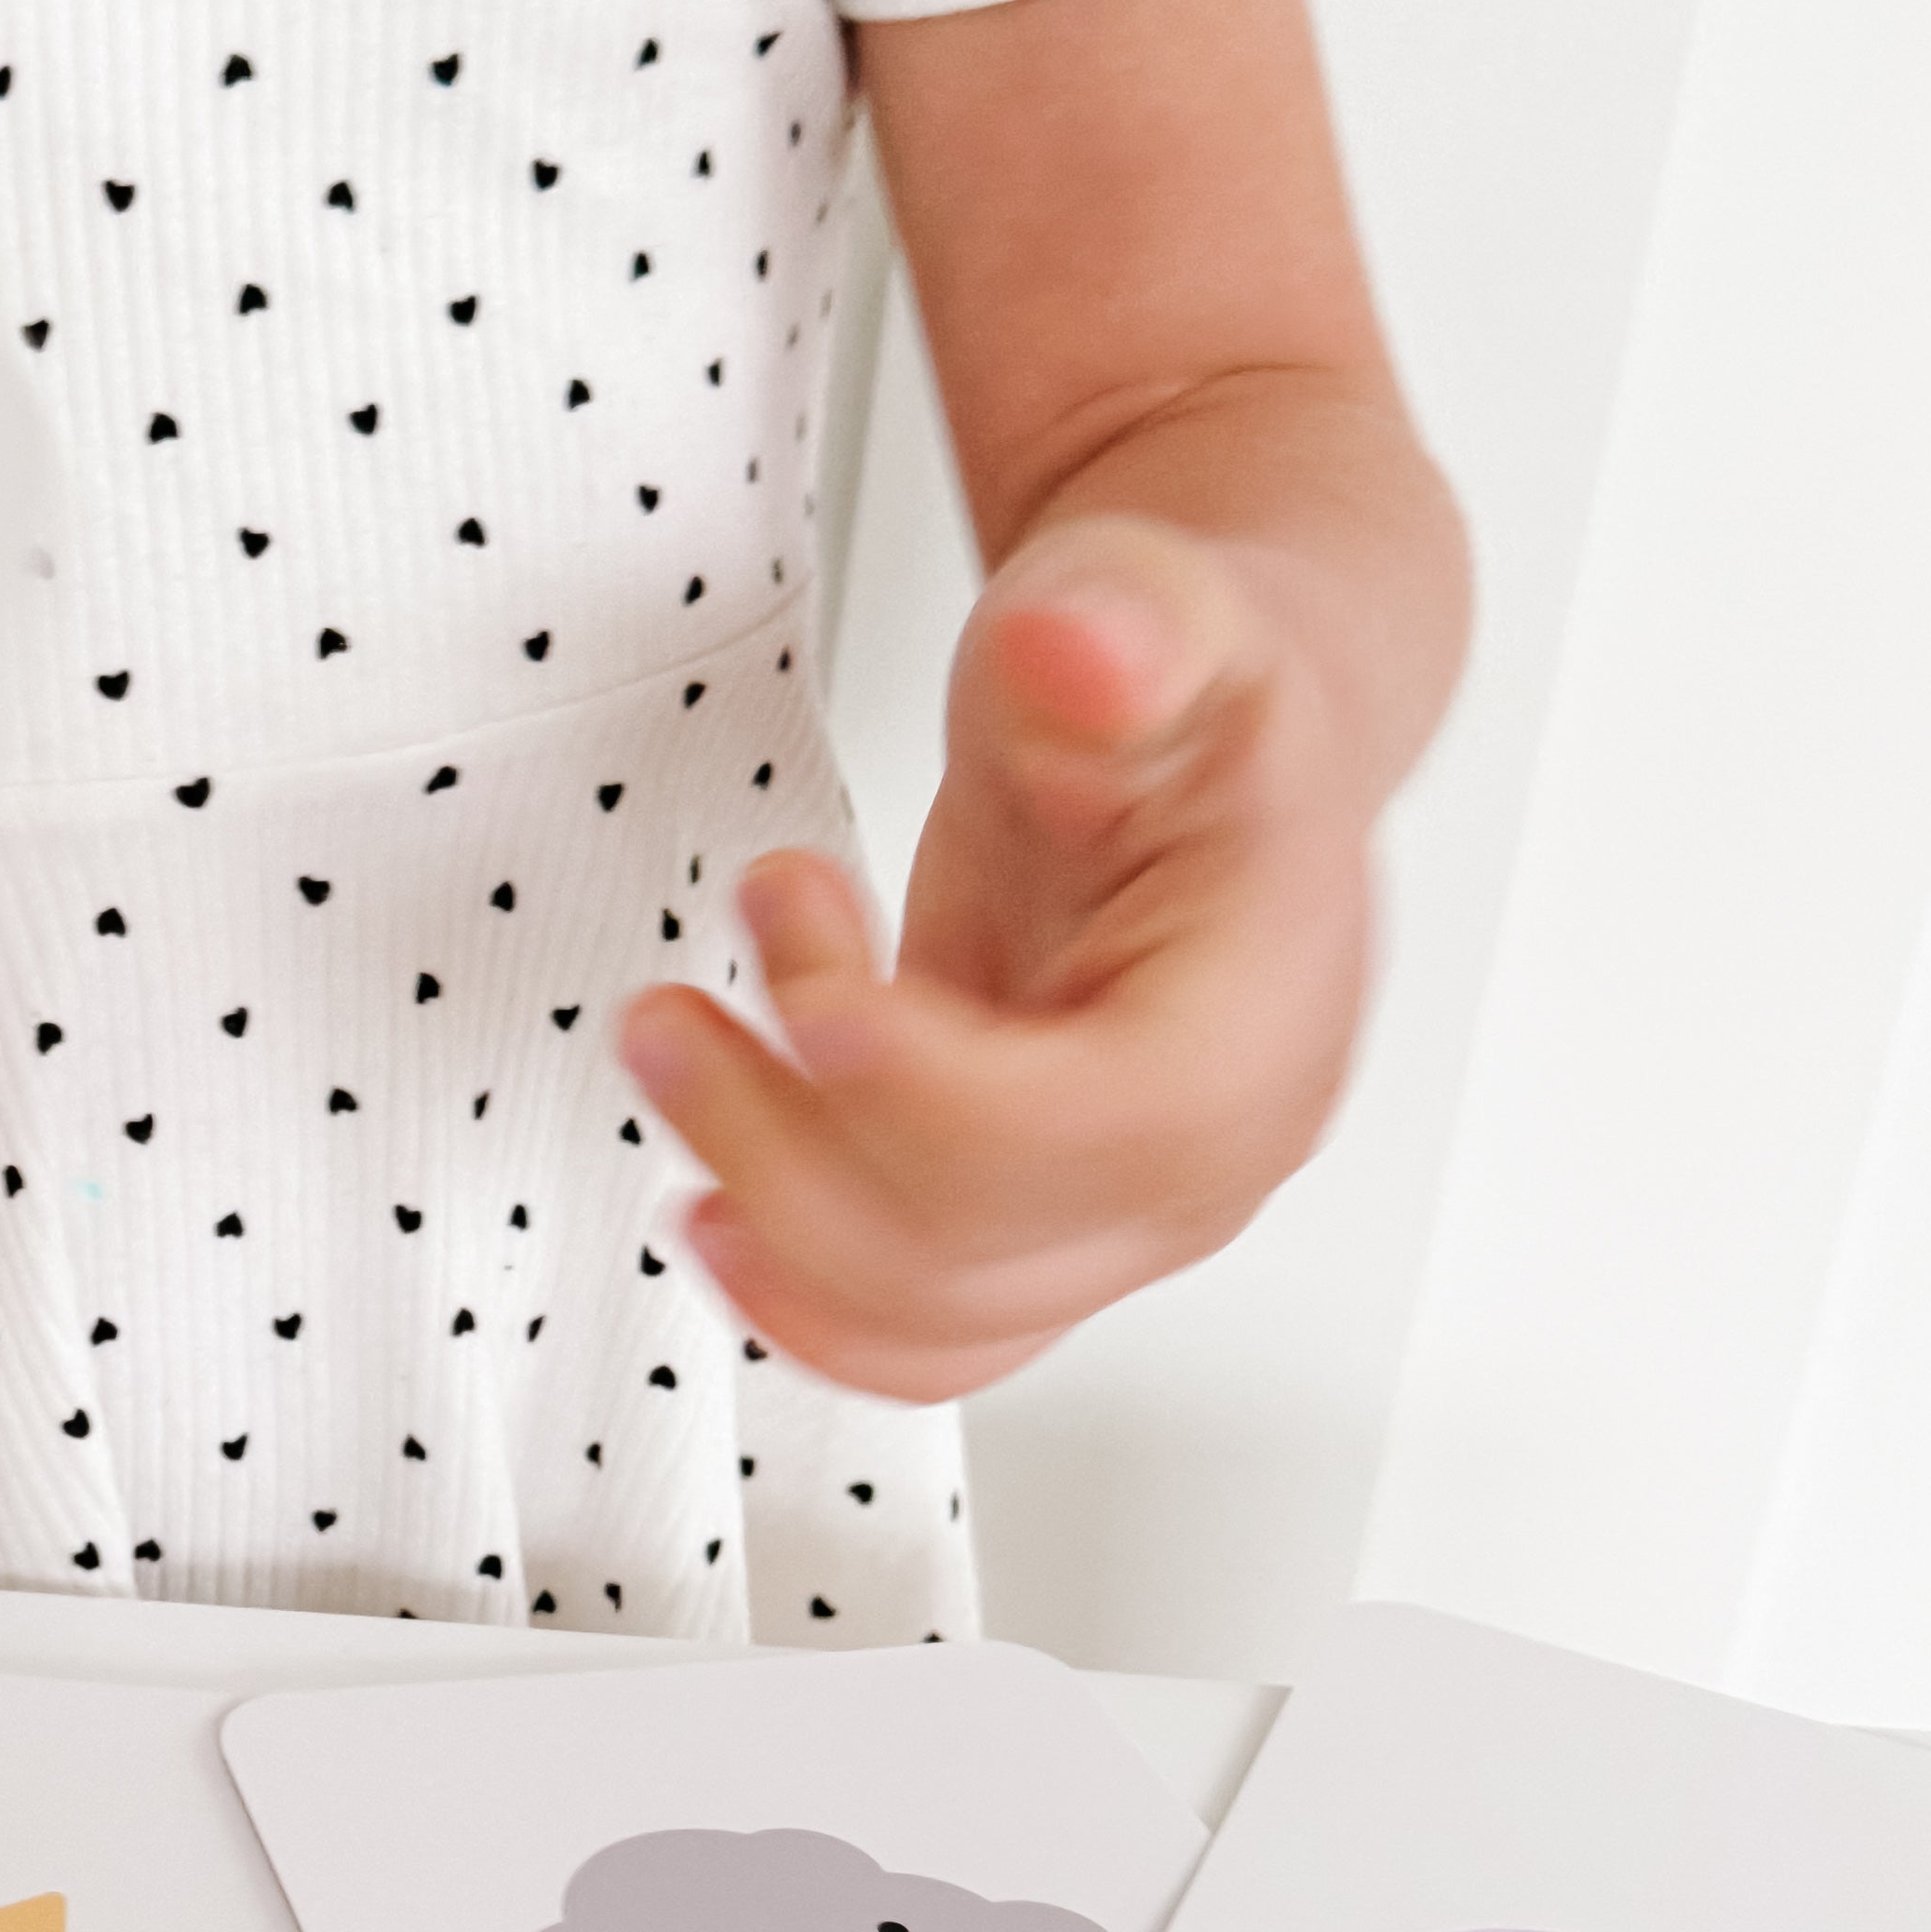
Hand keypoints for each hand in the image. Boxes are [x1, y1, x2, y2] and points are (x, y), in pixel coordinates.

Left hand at [615, 513, 1374, 1402]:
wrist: (1177, 719)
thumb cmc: (1165, 681)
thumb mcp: (1149, 601)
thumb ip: (1123, 628)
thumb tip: (1082, 643)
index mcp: (1262, 1021)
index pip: (1093, 1132)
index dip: (923, 1086)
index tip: (801, 968)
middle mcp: (1209, 1154)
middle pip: (976, 1248)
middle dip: (783, 1137)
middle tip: (668, 1011)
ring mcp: (1124, 1210)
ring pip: (926, 1312)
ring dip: (764, 1208)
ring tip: (675, 1055)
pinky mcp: (1039, 1222)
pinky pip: (922, 1330)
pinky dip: (799, 1294)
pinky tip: (717, 1205)